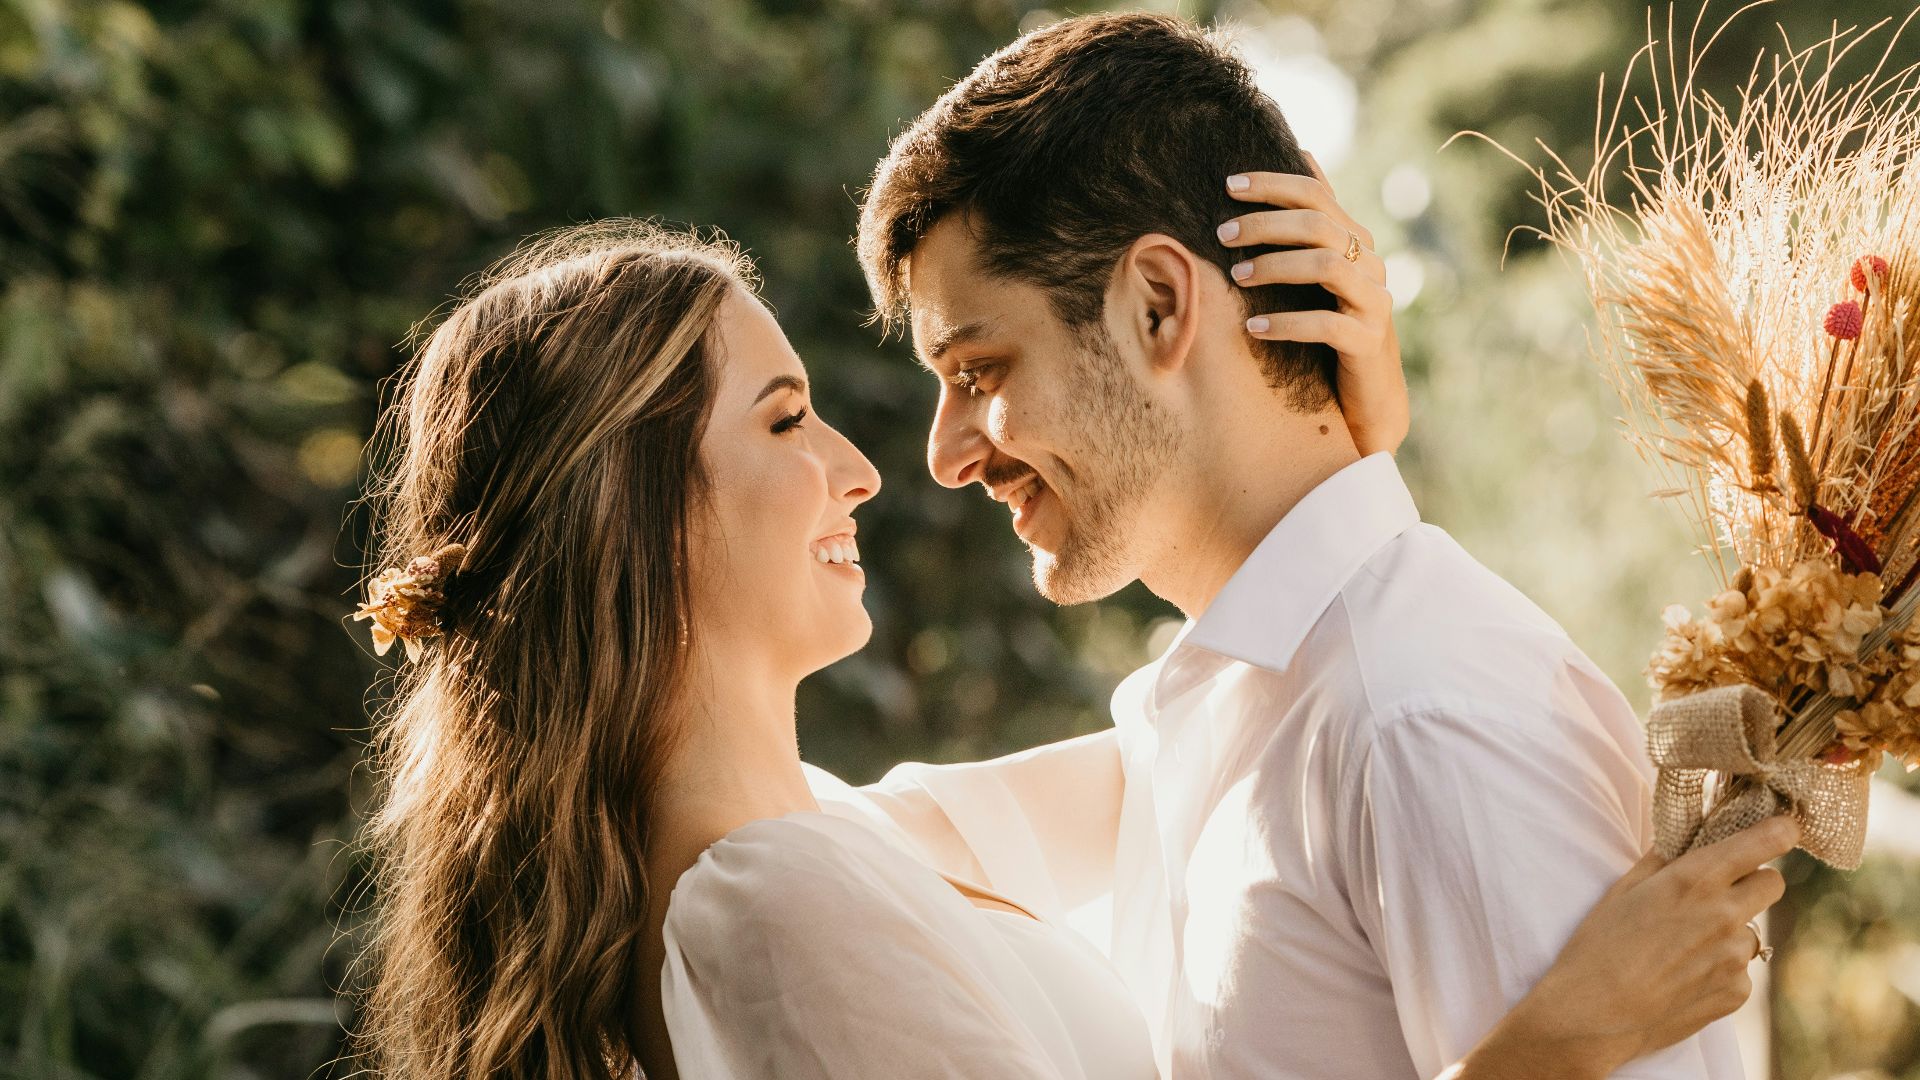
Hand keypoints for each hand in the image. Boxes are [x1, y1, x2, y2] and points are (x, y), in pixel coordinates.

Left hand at [1219, 154, 1407, 456]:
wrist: (1366, 397)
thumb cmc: (1332, 328)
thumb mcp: (1320, 271)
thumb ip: (1314, 220)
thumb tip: (1302, 151)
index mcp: (1355, 241)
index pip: (1315, 195)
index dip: (1272, 184)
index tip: (1227, 185)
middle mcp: (1370, 264)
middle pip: (1319, 225)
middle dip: (1266, 224)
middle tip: (1223, 234)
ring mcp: (1374, 302)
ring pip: (1328, 266)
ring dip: (1276, 267)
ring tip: (1236, 277)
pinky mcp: (1369, 342)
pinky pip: (1328, 325)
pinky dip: (1287, 324)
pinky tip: (1253, 329)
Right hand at [1456, 816, 1798, 1079]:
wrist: (1593, 1013)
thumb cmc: (1598, 945)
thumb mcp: (1624, 889)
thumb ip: (1665, 860)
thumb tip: (1691, 841)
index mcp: (1694, 879)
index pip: (1764, 843)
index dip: (1780, 832)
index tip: (1784, 828)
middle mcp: (1725, 914)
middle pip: (1774, 884)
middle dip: (1754, 882)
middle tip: (1722, 893)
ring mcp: (1736, 957)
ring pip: (1753, 931)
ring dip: (1730, 932)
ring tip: (1684, 949)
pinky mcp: (1738, 992)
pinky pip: (1742, 970)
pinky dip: (1721, 969)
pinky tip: (1684, 977)